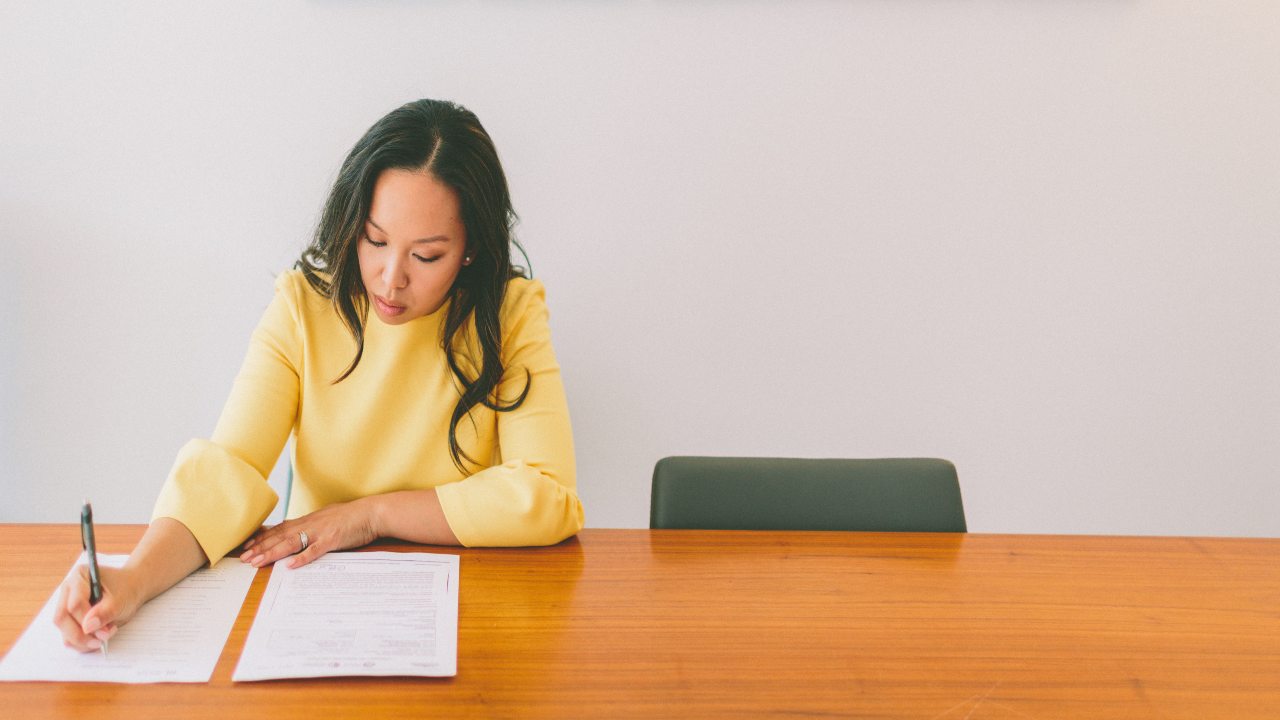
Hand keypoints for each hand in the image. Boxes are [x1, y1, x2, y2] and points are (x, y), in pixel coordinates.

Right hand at [52, 565, 140, 652]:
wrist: (132, 589)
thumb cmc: (126, 589)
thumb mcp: (120, 600)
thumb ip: (104, 612)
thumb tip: (88, 627)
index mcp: (80, 577)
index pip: (74, 604)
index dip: (87, 621)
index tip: (104, 631)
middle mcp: (68, 590)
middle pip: (62, 619)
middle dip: (82, 634)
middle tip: (102, 640)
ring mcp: (66, 605)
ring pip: (64, 630)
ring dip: (83, 640)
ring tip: (105, 636)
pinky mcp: (69, 619)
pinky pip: (68, 637)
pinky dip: (83, 643)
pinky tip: (99, 638)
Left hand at [239, 498, 378, 569]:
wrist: (371, 512)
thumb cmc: (352, 517)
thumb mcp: (327, 519)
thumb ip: (312, 526)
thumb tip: (299, 533)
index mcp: (308, 520)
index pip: (279, 529)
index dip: (262, 538)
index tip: (247, 546)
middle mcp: (310, 524)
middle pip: (279, 537)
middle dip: (260, 548)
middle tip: (244, 558)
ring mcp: (320, 532)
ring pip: (290, 543)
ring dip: (272, 553)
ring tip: (257, 562)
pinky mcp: (332, 540)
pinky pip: (314, 550)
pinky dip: (301, 558)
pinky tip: (289, 566)